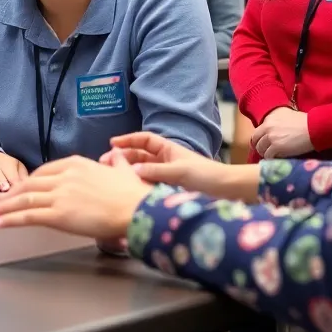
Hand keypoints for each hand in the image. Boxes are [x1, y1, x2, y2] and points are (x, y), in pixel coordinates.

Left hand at [0, 152, 150, 239]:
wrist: (136, 209)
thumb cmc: (133, 194)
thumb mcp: (123, 170)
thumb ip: (117, 162)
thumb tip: (118, 155)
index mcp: (76, 164)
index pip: (44, 171)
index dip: (28, 181)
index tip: (20, 187)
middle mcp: (64, 176)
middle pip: (30, 184)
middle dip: (12, 193)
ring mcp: (60, 195)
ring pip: (25, 199)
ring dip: (4, 206)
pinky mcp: (59, 214)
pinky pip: (29, 215)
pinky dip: (10, 218)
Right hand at [100, 132, 220, 190]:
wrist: (227, 191)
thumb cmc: (206, 176)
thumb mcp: (179, 171)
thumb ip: (155, 171)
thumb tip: (132, 171)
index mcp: (169, 150)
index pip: (144, 140)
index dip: (128, 140)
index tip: (112, 143)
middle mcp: (166, 161)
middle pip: (139, 156)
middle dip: (122, 158)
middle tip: (104, 164)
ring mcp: (167, 176)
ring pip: (142, 172)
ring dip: (128, 173)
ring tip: (111, 177)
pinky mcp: (168, 191)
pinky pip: (148, 185)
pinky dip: (137, 186)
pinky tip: (127, 190)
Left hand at [251, 107, 312, 158]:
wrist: (314, 128)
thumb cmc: (305, 122)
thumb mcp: (287, 116)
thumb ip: (277, 122)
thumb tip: (274, 131)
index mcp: (270, 118)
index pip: (258, 130)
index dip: (261, 138)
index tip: (264, 143)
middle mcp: (267, 126)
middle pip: (255, 140)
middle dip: (260, 146)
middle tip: (266, 151)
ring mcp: (271, 137)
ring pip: (261, 149)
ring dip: (265, 153)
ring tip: (272, 156)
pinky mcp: (276, 147)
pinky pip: (268, 155)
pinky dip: (271, 158)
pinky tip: (277, 158)